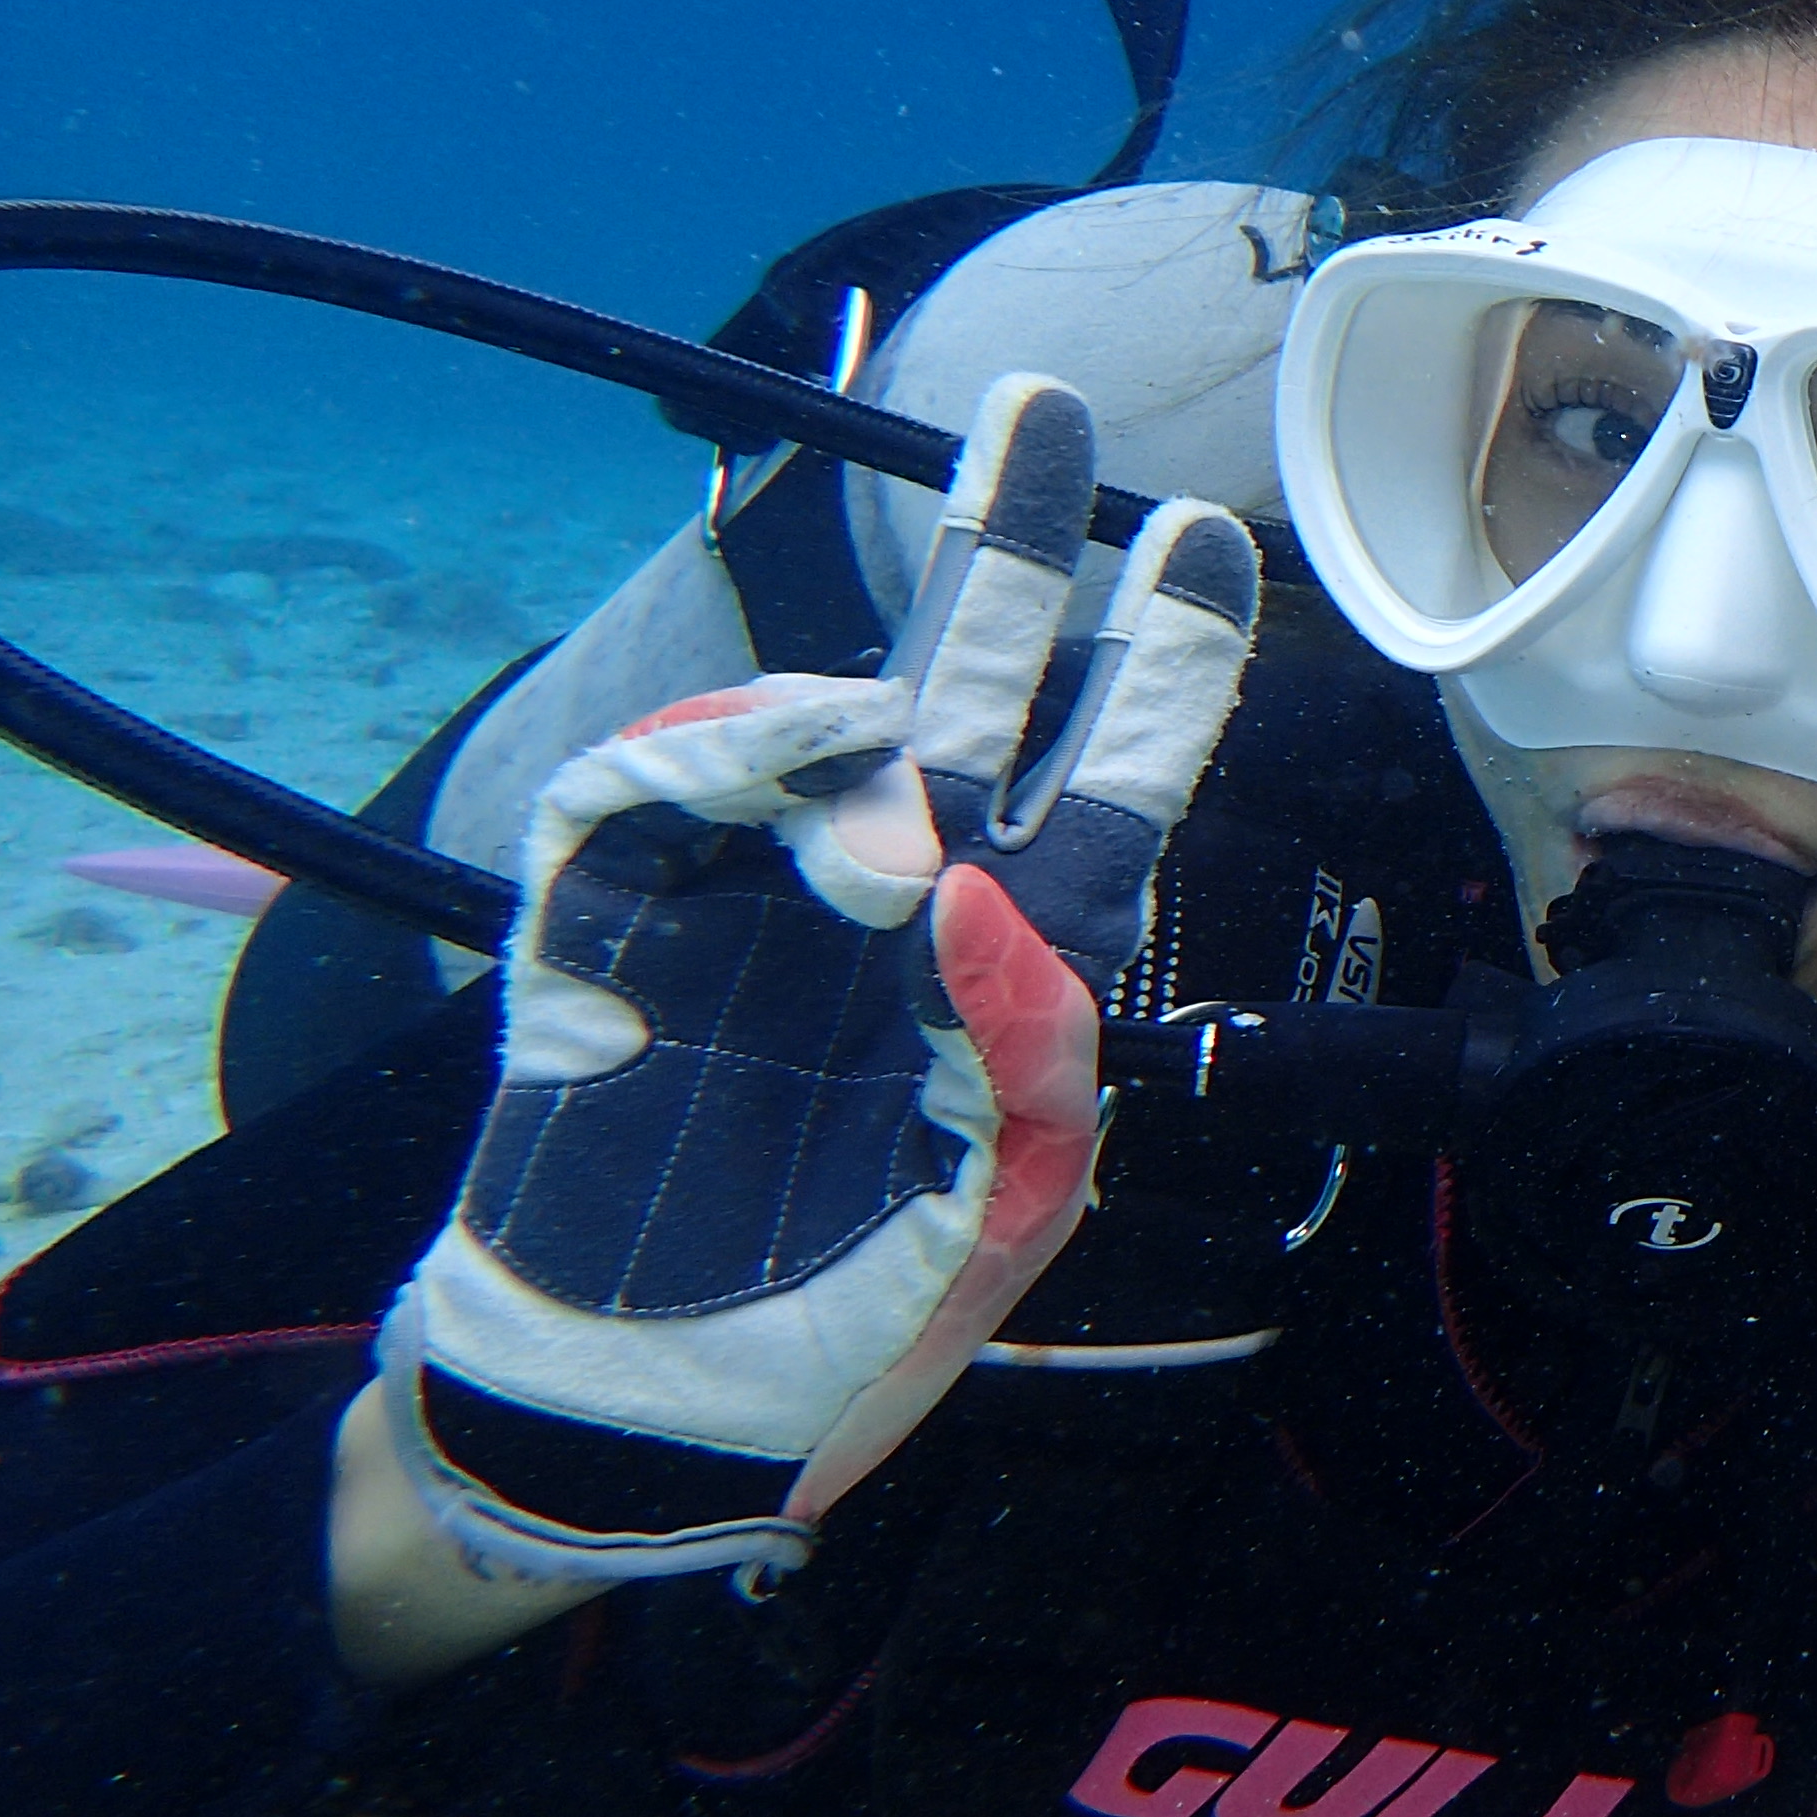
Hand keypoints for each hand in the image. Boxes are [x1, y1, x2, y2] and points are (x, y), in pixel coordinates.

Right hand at [375, 374, 1255, 1583]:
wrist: (626, 1408)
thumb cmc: (843, 1324)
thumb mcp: (986, 1214)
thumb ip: (1013, 1055)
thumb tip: (986, 892)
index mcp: (1018, 962)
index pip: (1118, 784)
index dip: (1160, 666)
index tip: (1205, 539)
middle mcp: (900, 900)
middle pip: (971, 684)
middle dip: (1006, 545)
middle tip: (1035, 407)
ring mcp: (754, 899)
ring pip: (801, 720)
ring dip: (824, 733)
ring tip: (857, 828)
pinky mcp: (611, 926)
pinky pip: (633, 800)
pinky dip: (679, 779)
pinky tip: (722, 813)